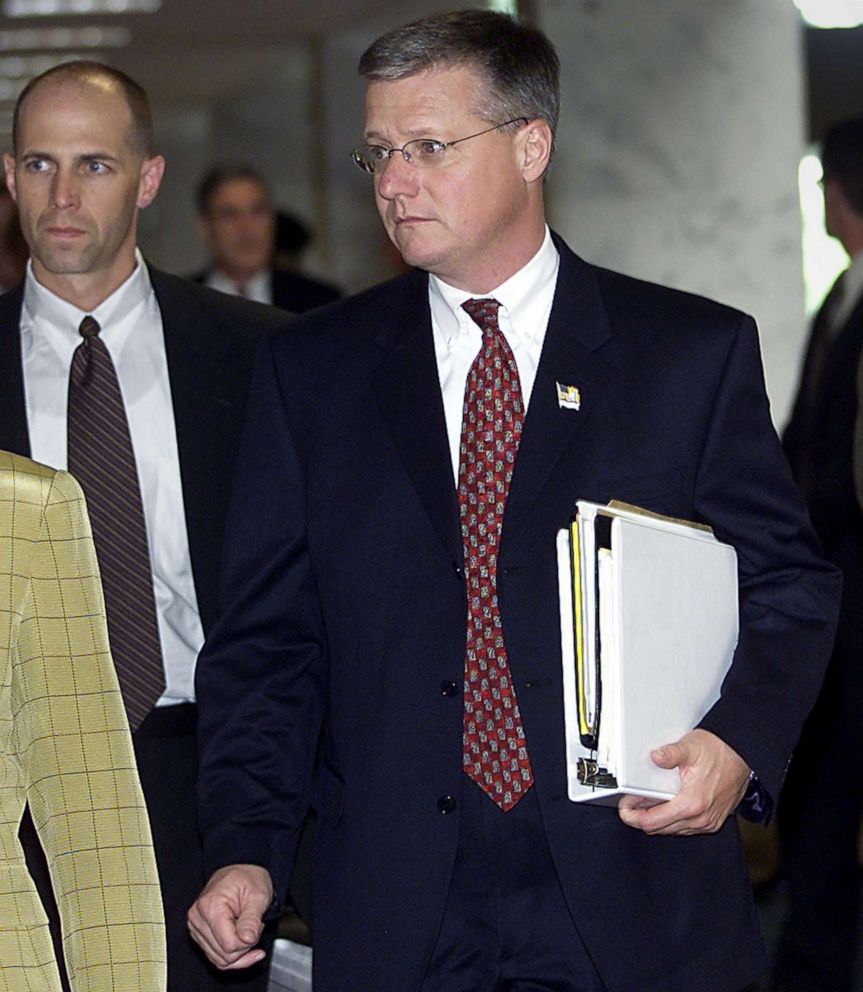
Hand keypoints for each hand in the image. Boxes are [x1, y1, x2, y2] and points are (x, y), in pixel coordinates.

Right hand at [187, 864, 273, 969]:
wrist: (240, 870)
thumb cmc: (248, 878)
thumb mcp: (258, 895)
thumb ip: (252, 919)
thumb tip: (248, 940)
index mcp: (210, 906)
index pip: (230, 945)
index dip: (248, 941)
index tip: (257, 927)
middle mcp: (198, 918)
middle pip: (224, 955)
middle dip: (245, 946)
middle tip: (254, 926)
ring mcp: (196, 927)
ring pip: (219, 960)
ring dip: (239, 951)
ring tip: (247, 929)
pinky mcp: (199, 934)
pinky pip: (215, 956)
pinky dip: (232, 956)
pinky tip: (244, 946)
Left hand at [617, 729, 749, 835]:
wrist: (743, 755)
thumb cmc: (720, 752)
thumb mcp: (690, 747)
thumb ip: (670, 754)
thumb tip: (654, 757)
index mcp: (691, 803)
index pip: (652, 823)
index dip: (632, 816)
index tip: (625, 808)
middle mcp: (700, 818)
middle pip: (659, 829)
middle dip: (642, 817)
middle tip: (632, 802)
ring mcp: (707, 822)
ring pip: (672, 830)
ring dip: (658, 818)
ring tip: (648, 801)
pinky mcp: (712, 821)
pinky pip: (686, 827)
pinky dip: (673, 819)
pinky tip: (667, 804)